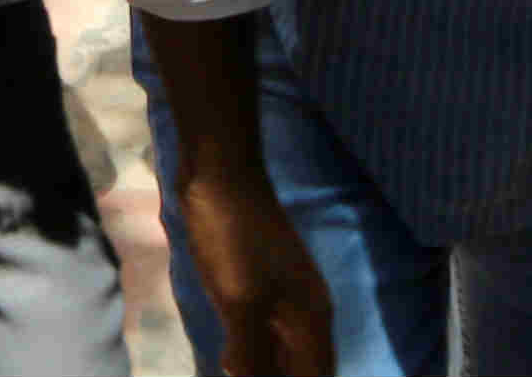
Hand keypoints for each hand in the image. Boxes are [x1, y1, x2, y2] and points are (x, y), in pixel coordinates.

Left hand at [173, 171, 333, 375]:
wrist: (219, 174)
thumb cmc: (233, 237)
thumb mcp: (240, 303)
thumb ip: (253, 355)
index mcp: (312, 321)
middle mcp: (306, 313)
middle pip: (302, 367)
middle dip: (278, 375)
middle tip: (240, 375)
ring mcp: (283, 296)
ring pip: (283, 351)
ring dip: (265, 367)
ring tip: (235, 372)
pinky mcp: (259, 283)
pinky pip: (264, 331)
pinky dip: (252, 350)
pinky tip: (231, 359)